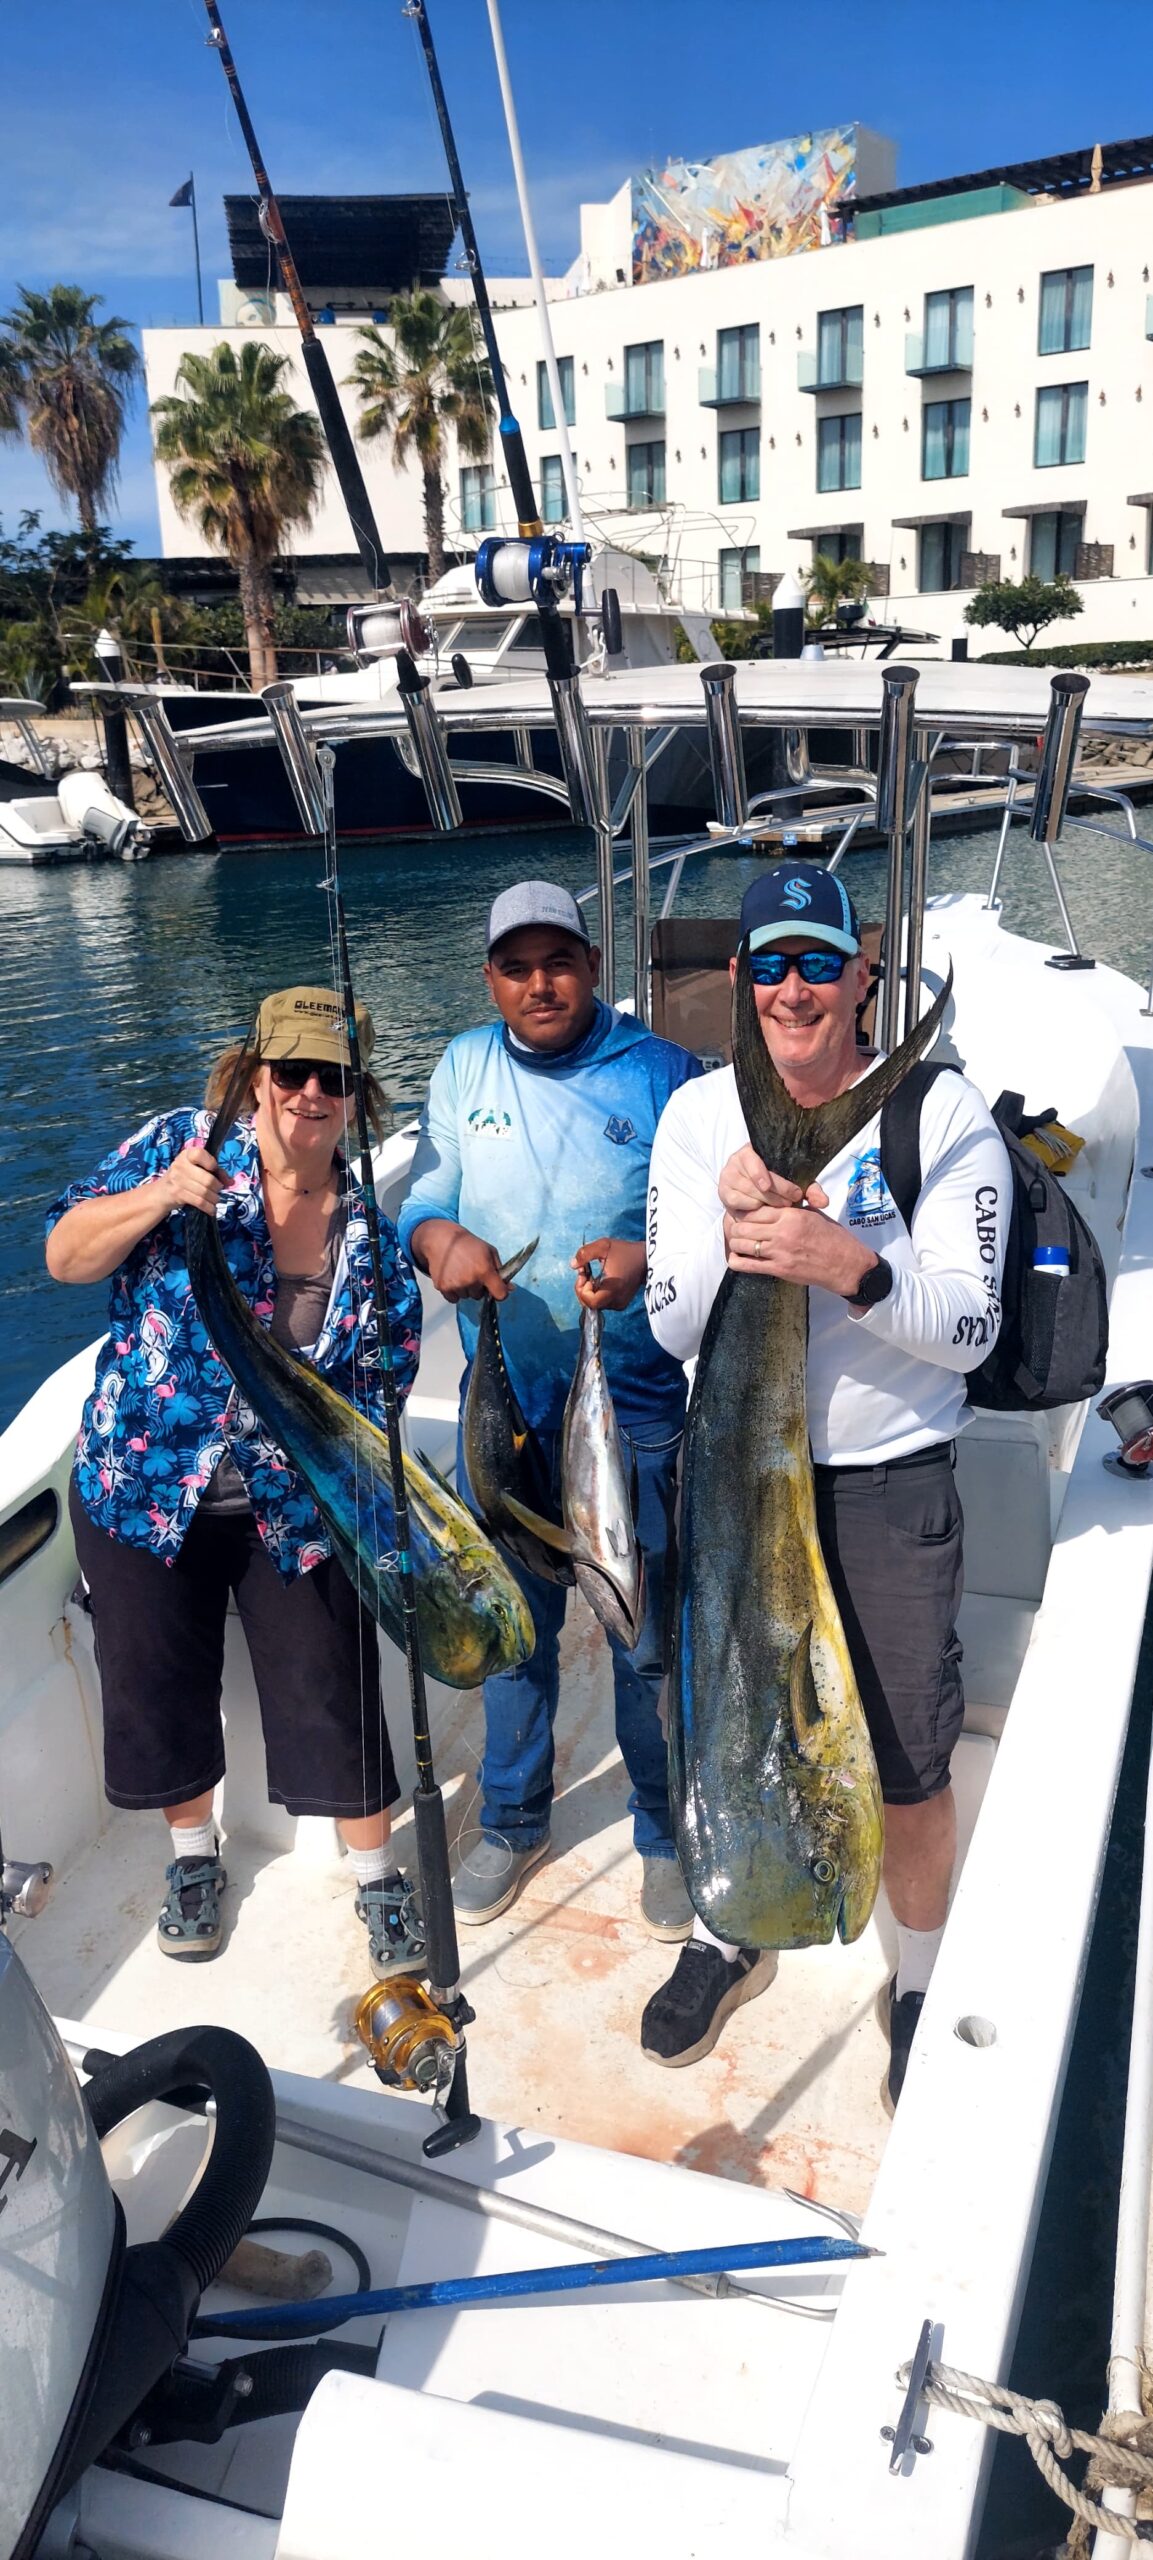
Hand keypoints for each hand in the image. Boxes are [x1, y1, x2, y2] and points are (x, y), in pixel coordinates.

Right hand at [162, 1144, 229, 1214]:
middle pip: (207, 1179)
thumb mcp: (196, 1169)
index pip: (200, 1154)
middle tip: (218, 1190)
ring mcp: (177, 1179)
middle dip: (217, 1187)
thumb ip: (214, 1171)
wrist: (162, 1191)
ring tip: (215, 1200)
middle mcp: (180, 1165)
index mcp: (187, 1155)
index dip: (211, 1163)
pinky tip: (211, 1209)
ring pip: (204, 1192)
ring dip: (214, 1198)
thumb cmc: (184, 1177)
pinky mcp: (177, 1193)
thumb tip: (230, 1182)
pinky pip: (199, 1202)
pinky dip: (208, 1207)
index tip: (215, 1170)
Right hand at [418, 1222, 511, 1303]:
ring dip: (465, 1289)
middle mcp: (471, 1280)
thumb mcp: (489, 1251)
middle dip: (478, 1287)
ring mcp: (456, 1285)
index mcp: (485, 1270)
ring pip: (467, 1297)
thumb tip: (511, 1288)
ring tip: (460, 1272)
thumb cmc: (469, 1244)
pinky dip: (454, 1292)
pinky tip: (452, 1277)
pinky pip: (454, 1299)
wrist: (442, 1239)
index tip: (496, 1288)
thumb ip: (500, 1270)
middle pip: (480, 1296)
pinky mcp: (443, 1287)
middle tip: (471, 1271)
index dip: (500, 1292)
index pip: (500, 1295)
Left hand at [572, 1236, 646, 1311]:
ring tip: (593, 1275)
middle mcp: (616, 1301)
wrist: (644, 1259)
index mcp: (613, 1289)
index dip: (582, 1290)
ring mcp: (619, 1304)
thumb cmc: (625, 1252)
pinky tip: (600, 1280)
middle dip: (582, 1289)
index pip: (591, 1302)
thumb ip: (585, 1253)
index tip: (584, 1275)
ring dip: (588, 1290)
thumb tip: (573, 1265)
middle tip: (585, 1273)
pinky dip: (596, 1293)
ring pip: (594, 1304)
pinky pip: (601, 1303)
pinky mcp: (620, 1304)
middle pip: (589, 1304)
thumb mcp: (604, 1246)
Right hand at [718, 1145, 822, 1216]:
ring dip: (765, 1203)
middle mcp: (734, 1161)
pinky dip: (752, 1208)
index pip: (753, 1160)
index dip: (767, 1177)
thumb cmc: (780, 1182)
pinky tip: (764, 1211)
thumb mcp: (796, 1182)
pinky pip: (736, 1203)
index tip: (790, 1192)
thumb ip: (811, 1190)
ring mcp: (727, 1177)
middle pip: (753, 1181)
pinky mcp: (723, 1193)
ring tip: (780, 1207)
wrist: (758, 1191)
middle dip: (774, 1195)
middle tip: (790, 1203)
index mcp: (751, 1150)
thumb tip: (824, 1202)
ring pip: (746, 1193)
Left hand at [724, 1184, 877, 1298]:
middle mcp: (782, 1232)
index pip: (755, 1208)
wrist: (847, 1265)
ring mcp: (779, 1252)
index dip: (746, 1210)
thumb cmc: (833, 1238)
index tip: (744, 1213)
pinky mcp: (779, 1270)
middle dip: (737, 1226)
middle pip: (743, 1225)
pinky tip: (737, 1257)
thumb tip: (773, 1203)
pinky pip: (746, 1265)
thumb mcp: (814, 1214)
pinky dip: (736, 1260)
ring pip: (741, 1243)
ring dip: (737, 1242)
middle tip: (737, 1228)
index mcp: (791, 1215)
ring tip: (739, 1242)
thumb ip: (792, 1208)